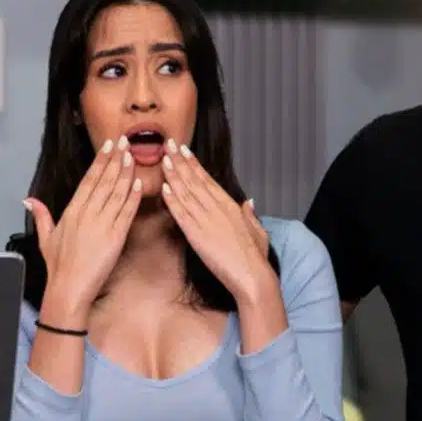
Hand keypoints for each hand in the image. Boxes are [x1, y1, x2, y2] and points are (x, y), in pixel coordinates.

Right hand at [24, 137, 141, 316]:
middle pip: (104, 180)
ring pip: (117, 192)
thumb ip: (41, 216)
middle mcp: (87, 213)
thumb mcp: (46, 238)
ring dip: (126, 172)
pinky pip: (127, 212)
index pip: (88, 179)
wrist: (68, 288)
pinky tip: (139, 183)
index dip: (100, 161)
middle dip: (116, 159)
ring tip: (133, 155)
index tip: (108, 145)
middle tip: (125, 140)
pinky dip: (134, 197)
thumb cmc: (58, 266)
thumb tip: (29, 200)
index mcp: (72, 210)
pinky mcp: (115, 237)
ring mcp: (102, 224)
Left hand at [159, 139, 271, 300]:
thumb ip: (250, 215)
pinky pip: (182, 214)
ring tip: (163, 159)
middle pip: (194, 180)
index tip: (184, 150)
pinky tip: (164, 188)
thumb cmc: (256, 257)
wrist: (253, 276)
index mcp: (230, 206)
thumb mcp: (258, 231)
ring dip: (173, 175)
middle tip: (168, 144)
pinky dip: (172, 200)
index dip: (194, 164)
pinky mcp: (197, 236)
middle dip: (180, 161)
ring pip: (186, 193)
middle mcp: (217, 208)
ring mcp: (206, 221)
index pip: (208, 180)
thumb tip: (249, 202)